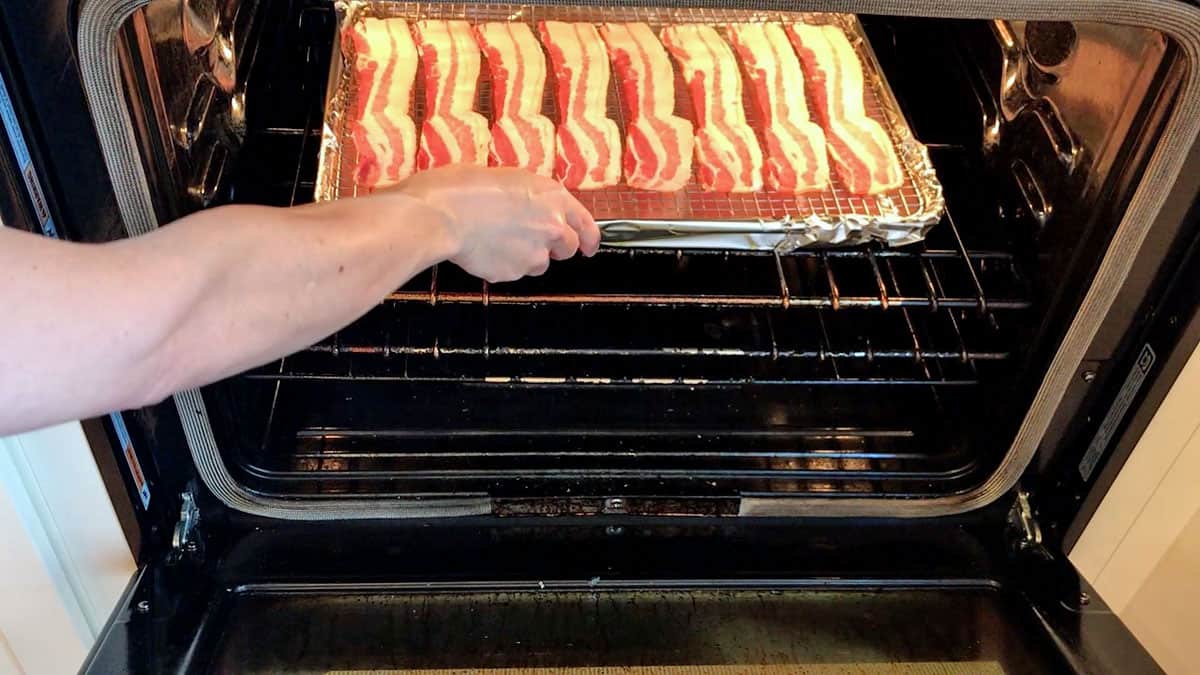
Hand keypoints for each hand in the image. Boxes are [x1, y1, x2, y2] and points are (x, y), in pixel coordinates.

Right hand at [397, 165, 598, 282]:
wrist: (443, 214)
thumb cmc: (465, 187)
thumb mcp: (509, 178)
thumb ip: (532, 198)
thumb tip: (532, 208)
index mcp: (553, 197)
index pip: (586, 223)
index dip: (589, 238)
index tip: (588, 246)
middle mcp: (552, 227)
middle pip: (567, 248)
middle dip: (554, 248)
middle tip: (532, 242)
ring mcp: (535, 254)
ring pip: (539, 263)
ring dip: (525, 256)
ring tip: (497, 239)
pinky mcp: (515, 273)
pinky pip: (513, 272)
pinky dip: (502, 264)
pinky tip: (484, 248)